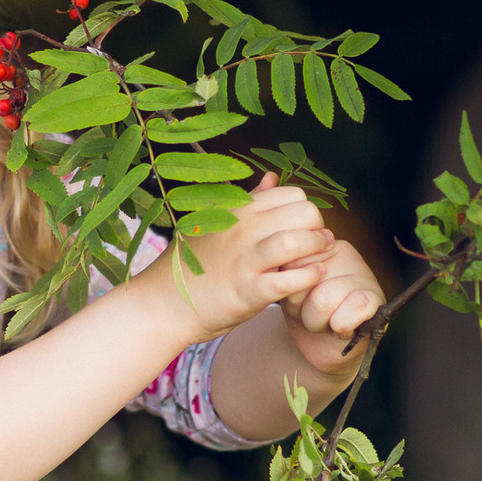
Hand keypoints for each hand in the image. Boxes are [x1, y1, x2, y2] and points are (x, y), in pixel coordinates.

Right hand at [136, 175, 331, 343]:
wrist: (163, 304)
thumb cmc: (193, 264)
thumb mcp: (215, 221)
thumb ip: (249, 200)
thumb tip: (273, 176)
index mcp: (237, 209)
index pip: (292, 194)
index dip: (304, 210)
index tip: (301, 228)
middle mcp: (242, 229)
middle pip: (304, 212)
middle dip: (316, 227)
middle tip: (314, 244)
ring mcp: (244, 260)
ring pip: (298, 241)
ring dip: (316, 249)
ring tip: (318, 258)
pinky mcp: (247, 292)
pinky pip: (290, 280)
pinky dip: (308, 278)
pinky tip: (311, 278)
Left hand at [276, 235, 382, 376]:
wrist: (322, 347)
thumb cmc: (304, 312)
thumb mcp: (287, 290)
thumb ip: (289, 275)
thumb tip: (306, 279)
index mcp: (320, 244)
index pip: (291, 263)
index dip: (288, 291)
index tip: (298, 298)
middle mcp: (344, 251)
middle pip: (305, 283)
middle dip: (301, 309)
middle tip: (314, 313)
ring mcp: (364, 273)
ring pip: (322, 300)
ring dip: (317, 322)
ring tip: (327, 320)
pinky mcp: (376, 300)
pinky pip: (348, 314)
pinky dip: (340, 329)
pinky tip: (343, 328)